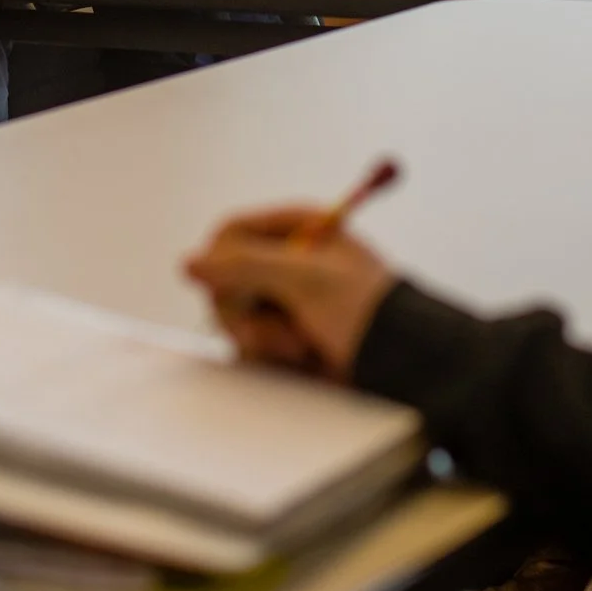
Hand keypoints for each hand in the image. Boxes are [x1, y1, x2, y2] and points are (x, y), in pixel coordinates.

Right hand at [184, 206, 397, 381]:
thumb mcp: (305, 279)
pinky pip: (247, 343)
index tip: (229, 286)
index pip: (230, 233)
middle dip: (246, 309)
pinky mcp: (284, 334)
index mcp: (298, 228)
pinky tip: (301, 357)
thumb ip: (244, 266)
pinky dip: (269, 353)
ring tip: (301, 346)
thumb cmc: (366, 310)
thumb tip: (189, 262)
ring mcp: (284, 298)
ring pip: (232, 315)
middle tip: (274, 330)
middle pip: (223, 278)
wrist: (402, 363)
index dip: (221, 261)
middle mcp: (286, 259)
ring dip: (261, 336)